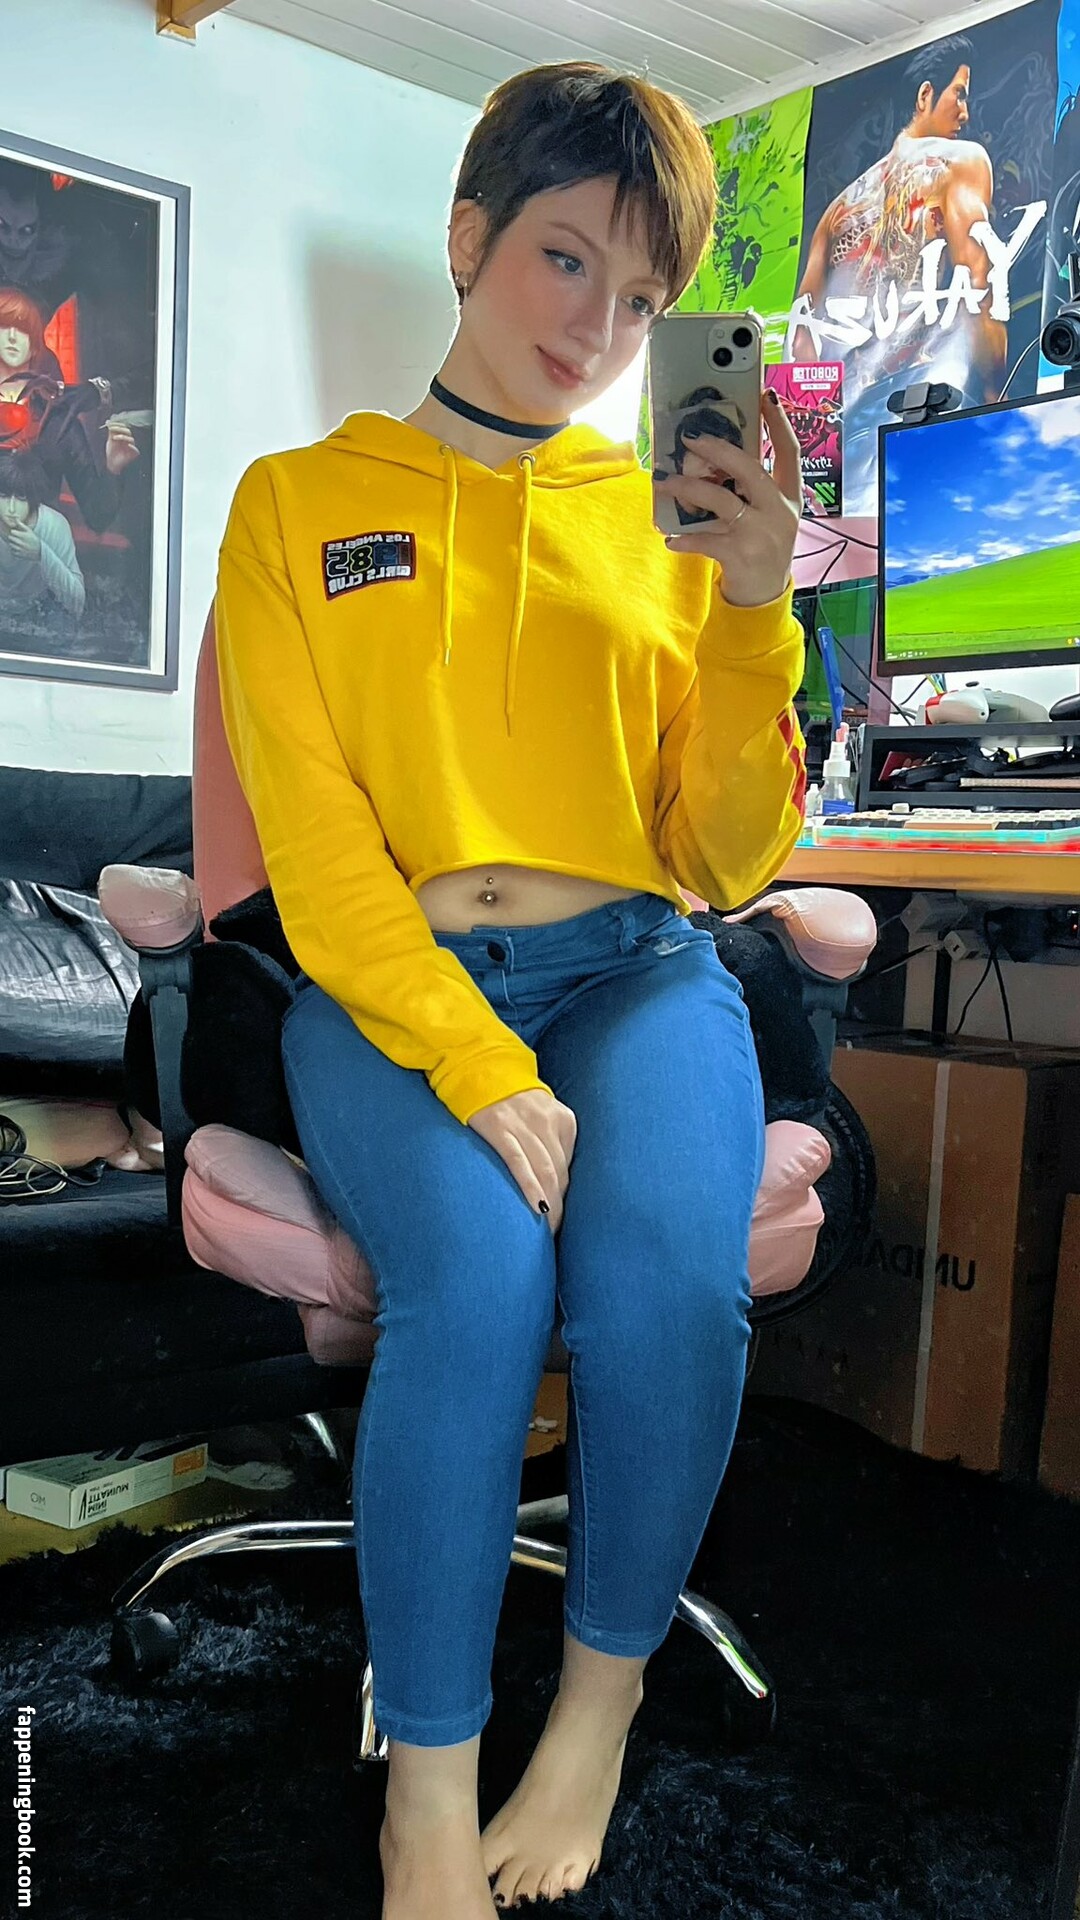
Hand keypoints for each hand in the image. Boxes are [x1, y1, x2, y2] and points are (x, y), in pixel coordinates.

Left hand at [5, 521, 40, 559]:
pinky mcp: (20, 554)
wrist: (40, 551)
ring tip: (18, 543)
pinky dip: (14, 550)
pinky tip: (18, 548)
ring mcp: (20, 549)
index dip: (14, 532)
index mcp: (23, 536)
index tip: (16, 533)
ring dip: (13, 543)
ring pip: (11, 544)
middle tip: (17, 538)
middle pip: (10, 538)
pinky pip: (12, 551)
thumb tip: (16, 519)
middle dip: (13, 537)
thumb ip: (21, 525)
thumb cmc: (35, 540)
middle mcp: (21, 542)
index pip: (12, 532)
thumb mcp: (30, 531)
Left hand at [104, 420, 139, 475]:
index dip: (117, 424)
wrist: (112, 464)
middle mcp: (127, 441)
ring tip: (114, 438)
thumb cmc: (111, 454)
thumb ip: (110, 431)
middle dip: (119, 428)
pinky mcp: (133, 454)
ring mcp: (131, 447)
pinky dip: (132, 447)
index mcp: (123, 436)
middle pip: (127, 431)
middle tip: (112, 428)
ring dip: (123, 437)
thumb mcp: (110, 441)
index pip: (123, 427)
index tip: (110, 424)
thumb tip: (108, 421)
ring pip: (131, 439)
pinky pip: (135, 450)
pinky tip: (127, 446)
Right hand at [468, 1088, 577, 1232]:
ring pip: (544, 1172)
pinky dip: (531, 1188)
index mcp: (563, 1119)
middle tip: (557, 1234)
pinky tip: (538, 1209)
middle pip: (560, 1173)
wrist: (477, 1064)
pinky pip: (519, 1163)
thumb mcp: (541, 1112)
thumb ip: (551, 1139)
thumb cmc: (509, 1097)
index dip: (569, 1196)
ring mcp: (523, 1124)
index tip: (566, 1220)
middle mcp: (547, 1121)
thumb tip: (555, 1179)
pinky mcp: (499, 1128)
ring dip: (550, 1205)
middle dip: (562, 1207)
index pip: (570, 1167)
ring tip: (548, 1232)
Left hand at [653, 388, 801, 606]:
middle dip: (718, 450)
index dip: (780, 423)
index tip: (765, 396)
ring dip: (688, 489)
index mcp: (790, 497)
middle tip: (691, 439)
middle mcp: (780, 512)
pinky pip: (705, 540)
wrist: (764, 596)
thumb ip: (752, 490)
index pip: (791, 452)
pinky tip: (669, 539)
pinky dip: (684, 539)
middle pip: (750, 469)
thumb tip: (715, 457)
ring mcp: (762, 534)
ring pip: (721, 500)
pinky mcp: (741, 555)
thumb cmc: (761, 548)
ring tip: (664, 483)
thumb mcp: (768, 516)